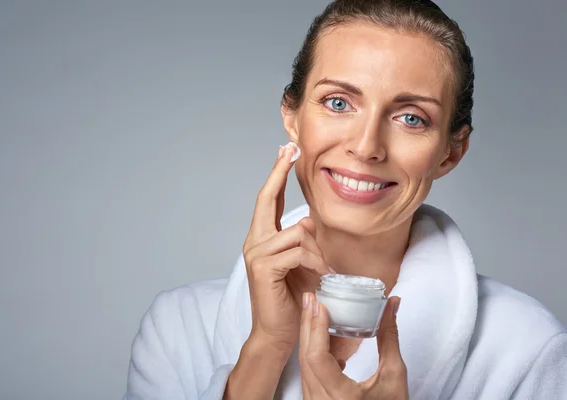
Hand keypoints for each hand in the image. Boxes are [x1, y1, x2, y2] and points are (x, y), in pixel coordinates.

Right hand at [242, 143, 331, 352]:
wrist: (278, 333)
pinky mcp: (263, 268)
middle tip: (289, 149)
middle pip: (266, 198)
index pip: (269, 200)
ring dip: (317, 250)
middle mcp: (254, 242)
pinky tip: (321, 276)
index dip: (276, 175)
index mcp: (262, 238)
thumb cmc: (292, 298)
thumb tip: (310, 222)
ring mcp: (256, 253)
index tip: (285, 151)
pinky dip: (315, 263)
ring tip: (324, 271)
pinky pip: (298, 251)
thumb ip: (302, 242)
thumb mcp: (301, 264)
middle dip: (279, 171)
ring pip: (297, 232)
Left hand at [299, 293, 408, 399]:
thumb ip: (389, 338)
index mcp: (340, 397)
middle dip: (308, 324)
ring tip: (313, 310)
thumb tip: (392, 303)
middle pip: (306, 357)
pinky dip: (311, 350)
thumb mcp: (394, 375)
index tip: (320, 305)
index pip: (317, 359)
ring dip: (308, 336)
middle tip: (312, 297)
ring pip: (303, 364)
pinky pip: (307, 372)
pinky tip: (319, 335)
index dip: (316, 329)